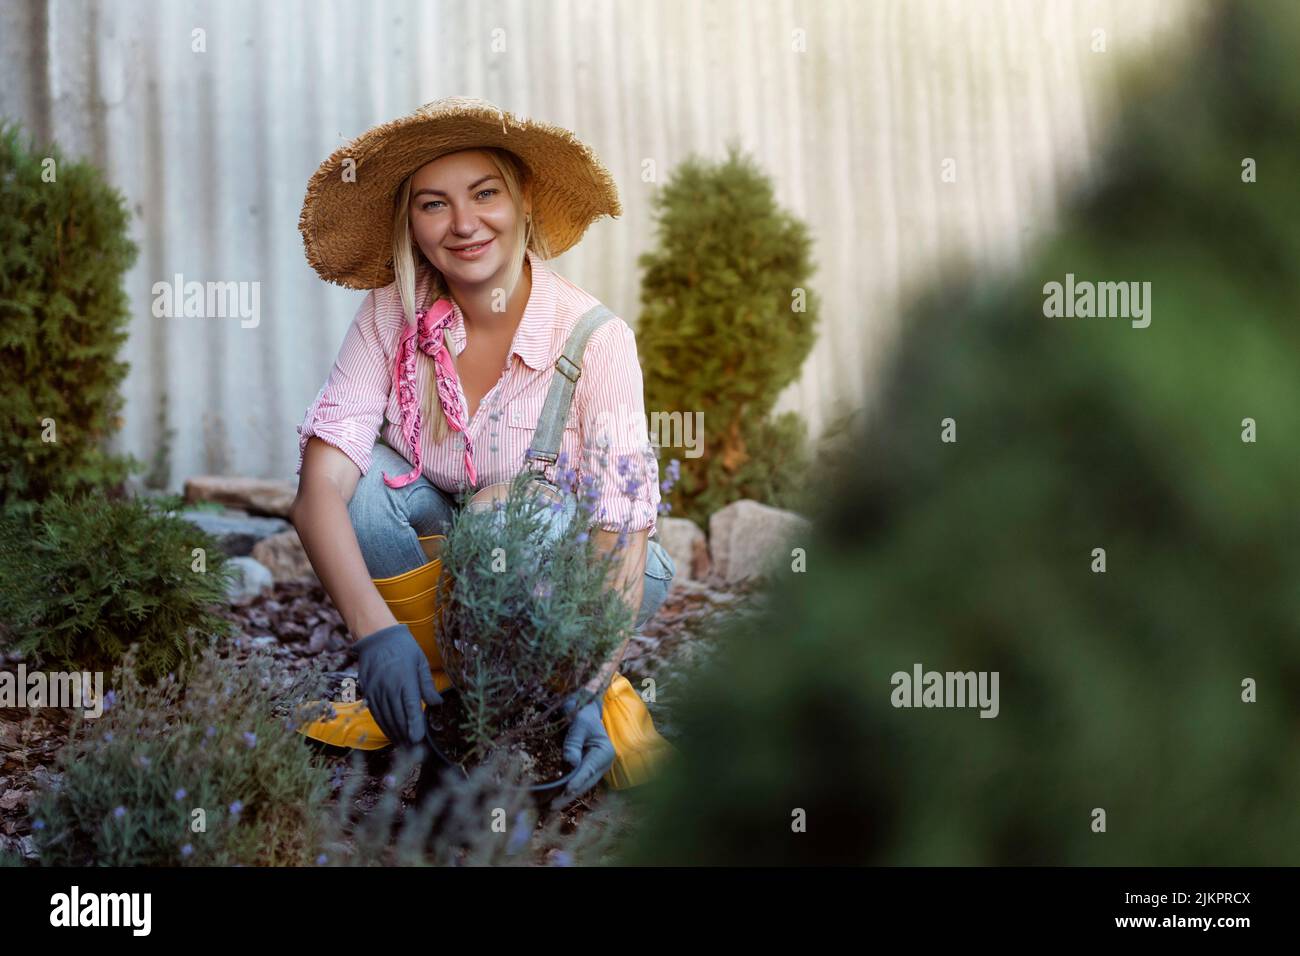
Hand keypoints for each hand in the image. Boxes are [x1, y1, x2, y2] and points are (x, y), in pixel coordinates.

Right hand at [354, 623, 441, 745]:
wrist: (378, 637)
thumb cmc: (404, 649)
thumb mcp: (421, 663)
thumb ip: (427, 686)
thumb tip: (437, 704)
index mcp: (406, 681)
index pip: (411, 709)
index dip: (414, 726)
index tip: (418, 740)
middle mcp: (390, 688)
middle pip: (398, 718)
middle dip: (406, 736)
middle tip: (414, 750)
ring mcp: (377, 691)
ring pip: (386, 718)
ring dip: (395, 734)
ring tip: (403, 746)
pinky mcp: (369, 692)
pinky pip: (376, 713)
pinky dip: (384, 725)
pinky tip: (390, 733)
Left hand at [553, 692, 614, 806]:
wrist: (583, 713)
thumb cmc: (582, 715)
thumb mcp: (579, 723)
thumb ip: (574, 742)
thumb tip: (570, 762)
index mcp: (604, 753)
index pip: (590, 770)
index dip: (578, 781)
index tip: (567, 790)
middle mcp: (600, 765)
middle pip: (585, 784)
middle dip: (569, 795)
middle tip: (553, 806)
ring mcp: (592, 770)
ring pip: (579, 787)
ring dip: (565, 796)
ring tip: (549, 807)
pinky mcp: (583, 771)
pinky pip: (574, 783)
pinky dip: (563, 791)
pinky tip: (550, 798)